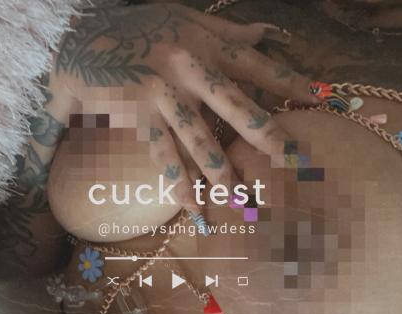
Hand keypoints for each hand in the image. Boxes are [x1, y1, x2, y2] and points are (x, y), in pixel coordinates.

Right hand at [55, 2, 319, 223]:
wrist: (83, 35)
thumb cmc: (138, 25)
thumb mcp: (186, 15)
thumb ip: (228, 28)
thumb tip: (265, 30)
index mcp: (206, 44)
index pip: (257, 64)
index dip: (288, 82)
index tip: (317, 101)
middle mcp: (190, 70)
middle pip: (236, 107)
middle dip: (264, 136)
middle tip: (291, 163)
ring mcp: (165, 96)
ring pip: (200, 140)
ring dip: (222, 173)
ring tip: (241, 201)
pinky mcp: (140, 117)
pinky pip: (164, 156)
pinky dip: (178, 184)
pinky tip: (193, 208)